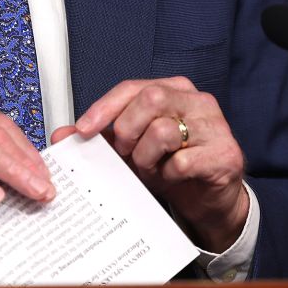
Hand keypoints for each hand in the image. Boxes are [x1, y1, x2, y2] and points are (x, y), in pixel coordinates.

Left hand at [52, 77, 247, 251]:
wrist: (209, 200)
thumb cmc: (170, 166)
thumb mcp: (132, 149)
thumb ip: (100, 138)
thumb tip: (62, 135)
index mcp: (173, 89)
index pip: (132, 88)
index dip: (104, 108)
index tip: (83, 129)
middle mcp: (196, 100)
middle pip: (149, 99)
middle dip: (127, 130)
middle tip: (125, 153)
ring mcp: (214, 125)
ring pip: (164, 130)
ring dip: (146, 157)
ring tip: (150, 168)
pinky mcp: (225, 153)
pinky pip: (183, 161)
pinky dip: (168, 175)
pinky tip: (171, 178)